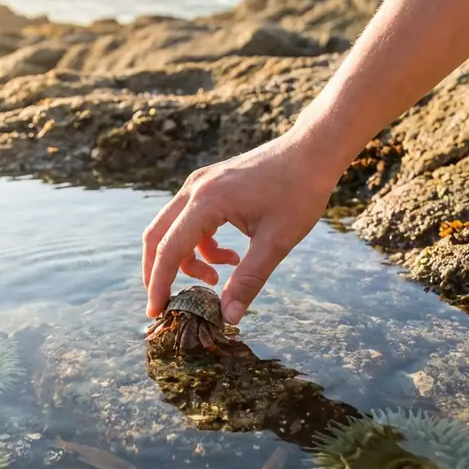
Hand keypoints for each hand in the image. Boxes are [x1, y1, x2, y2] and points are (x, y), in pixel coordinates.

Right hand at [142, 130, 339, 323]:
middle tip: (167, 302)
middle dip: (159, 272)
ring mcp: (200, 183)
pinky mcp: (210, 184)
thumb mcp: (276, 242)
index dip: (159, 284)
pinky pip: (190, 220)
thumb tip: (228, 317)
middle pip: (157, 235)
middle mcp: (195, 189)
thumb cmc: (299, 192)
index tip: (155, 312)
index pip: (169, 249)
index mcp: (207, 201)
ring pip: (173, 228)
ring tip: (217, 278)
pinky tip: (231, 256)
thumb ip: (248, 280)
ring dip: (188, 259)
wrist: (312, 151)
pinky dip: (201, 244)